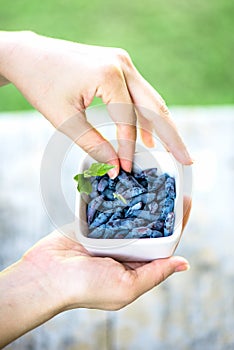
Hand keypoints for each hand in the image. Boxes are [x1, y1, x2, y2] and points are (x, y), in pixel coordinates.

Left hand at [0, 31, 191, 176]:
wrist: (27, 56)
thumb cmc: (41, 84)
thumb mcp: (64, 120)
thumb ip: (93, 144)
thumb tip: (116, 167)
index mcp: (109, 75)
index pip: (128, 121)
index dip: (129, 149)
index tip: (126, 170)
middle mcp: (122, 64)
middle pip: (156, 106)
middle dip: (172, 136)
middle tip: (186, 160)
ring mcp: (122, 62)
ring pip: (150, 99)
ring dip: (161, 126)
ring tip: (173, 151)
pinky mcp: (117, 65)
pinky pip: (138, 94)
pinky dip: (145, 115)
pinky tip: (148, 135)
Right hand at [0, 197, 190, 346]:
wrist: (46, 276)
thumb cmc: (86, 287)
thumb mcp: (126, 287)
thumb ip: (155, 274)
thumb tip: (183, 264)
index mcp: (135, 267)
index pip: (162, 243)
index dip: (175, 223)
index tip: (184, 201)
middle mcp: (124, 251)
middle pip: (147, 225)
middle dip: (158, 207)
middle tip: (168, 185)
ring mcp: (107, 236)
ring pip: (127, 214)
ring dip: (138, 200)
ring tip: (150, 180)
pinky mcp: (91, 225)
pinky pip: (107, 209)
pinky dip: (116, 198)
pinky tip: (125, 184)